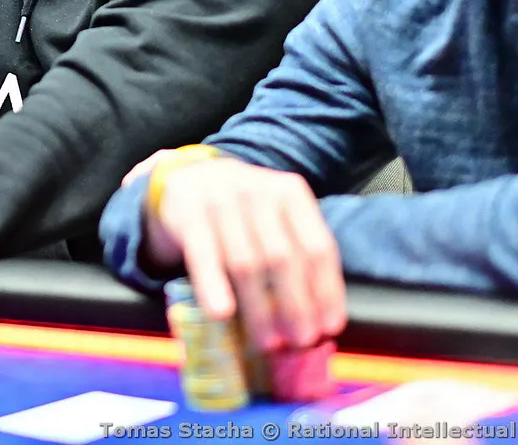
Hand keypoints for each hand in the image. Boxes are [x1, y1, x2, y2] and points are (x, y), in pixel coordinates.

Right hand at [145, 155, 344, 354]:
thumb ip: (297, 252)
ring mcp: (220, 200)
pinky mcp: (188, 213)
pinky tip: (222, 313)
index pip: (317, 246)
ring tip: (267, 340)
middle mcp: (257, 191)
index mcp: (290, 192)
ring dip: (258, 309)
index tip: (329, 325)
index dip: (326, 290)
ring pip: (245, 264)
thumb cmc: (242, 209)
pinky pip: (204, 256)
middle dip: (295, 306)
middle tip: (299, 339)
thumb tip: (321, 316)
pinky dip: (214, 286)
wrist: (188, 176)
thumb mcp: (275, 215)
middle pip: (282, 258)